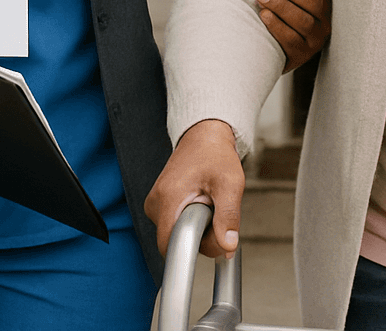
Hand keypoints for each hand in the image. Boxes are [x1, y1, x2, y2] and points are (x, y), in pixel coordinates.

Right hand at [145, 119, 245, 258]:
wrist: (204, 136)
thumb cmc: (215, 154)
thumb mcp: (230, 183)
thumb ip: (228, 216)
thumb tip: (227, 245)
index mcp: (168, 198)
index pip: (170, 246)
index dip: (196, 248)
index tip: (214, 235)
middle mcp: (155, 202)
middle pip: (175, 242)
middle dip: (201, 236)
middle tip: (216, 211)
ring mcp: (155, 204)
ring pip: (176, 235)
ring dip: (197, 228)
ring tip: (208, 203)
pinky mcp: (159, 205)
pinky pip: (175, 226)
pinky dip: (191, 221)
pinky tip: (200, 204)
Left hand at [256, 0, 331, 72]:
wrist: (276, 43)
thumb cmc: (284, 4)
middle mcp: (327, 19)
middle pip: (315, 3)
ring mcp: (316, 38)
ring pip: (303, 21)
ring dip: (281, 6)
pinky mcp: (302, 54)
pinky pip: (292, 40)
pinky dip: (277, 26)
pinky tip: (264, 14)